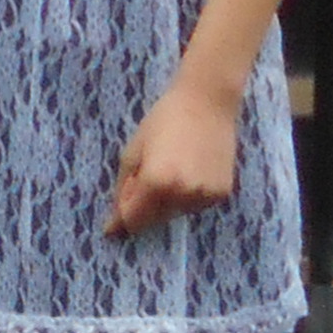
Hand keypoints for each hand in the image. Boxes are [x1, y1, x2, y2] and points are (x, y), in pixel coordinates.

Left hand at [105, 80, 242, 237]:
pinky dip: (186, 197)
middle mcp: (183, 194)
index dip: (121, 220)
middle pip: (154, 219)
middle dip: (143, 207)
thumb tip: (116, 222)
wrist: (207, 103)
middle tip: (144, 178)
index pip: (134, 218)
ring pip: (175, 214)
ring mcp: (205, 196)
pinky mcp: (222, 195)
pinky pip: (195, 205)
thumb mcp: (133, 150)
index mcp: (156, 182)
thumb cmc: (163, 120)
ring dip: (165, 202)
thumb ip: (124, 187)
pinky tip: (188, 171)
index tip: (110, 229)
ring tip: (169, 168)